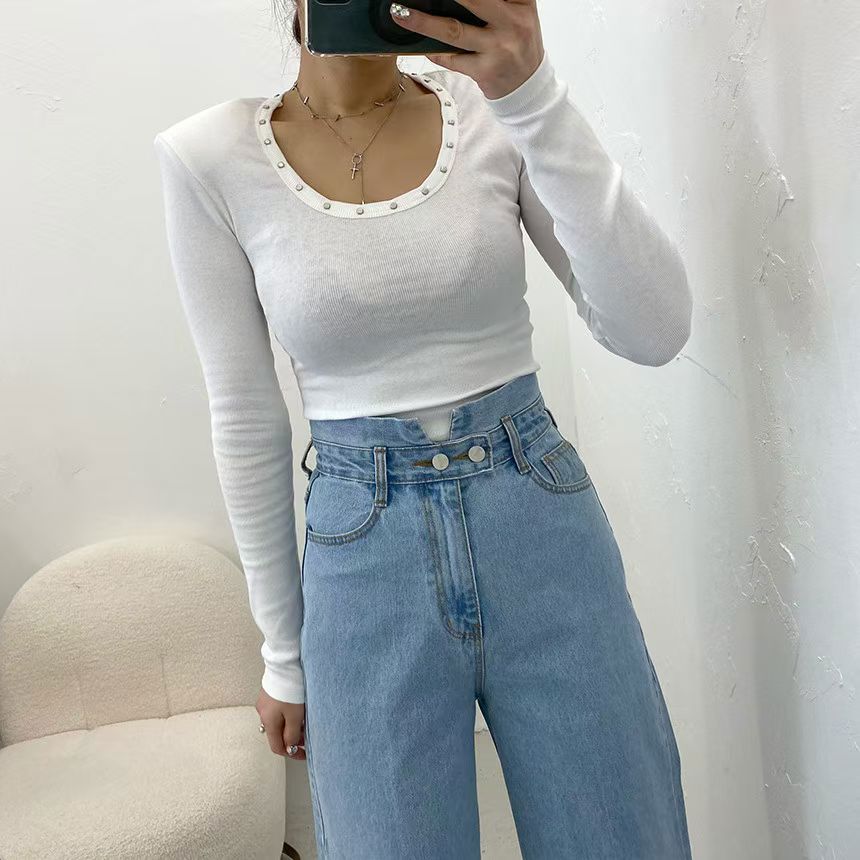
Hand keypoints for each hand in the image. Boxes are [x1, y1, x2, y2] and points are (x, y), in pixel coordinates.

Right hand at [256, 687, 305, 759]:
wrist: (285, 665)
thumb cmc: (291, 689)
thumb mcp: (295, 716)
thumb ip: (291, 735)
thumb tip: (289, 747)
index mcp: (269, 722)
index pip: (277, 747)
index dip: (291, 753)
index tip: (303, 753)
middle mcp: (263, 713)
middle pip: (277, 734)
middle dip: (292, 738)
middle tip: (306, 737)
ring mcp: (265, 702)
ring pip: (278, 721)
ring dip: (290, 725)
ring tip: (304, 720)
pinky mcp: (269, 693)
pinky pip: (277, 709)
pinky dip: (287, 714)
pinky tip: (297, 708)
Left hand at [389, 0, 544, 99]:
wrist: (528, 88)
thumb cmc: (517, 45)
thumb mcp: (516, 14)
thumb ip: (494, 1)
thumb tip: (447, 0)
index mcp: (522, 2)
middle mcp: (513, 22)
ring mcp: (499, 48)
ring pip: (453, 30)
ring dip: (423, 21)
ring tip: (400, 12)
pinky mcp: (486, 71)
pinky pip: (452, 59)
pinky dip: (433, 51)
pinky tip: (418, 45)